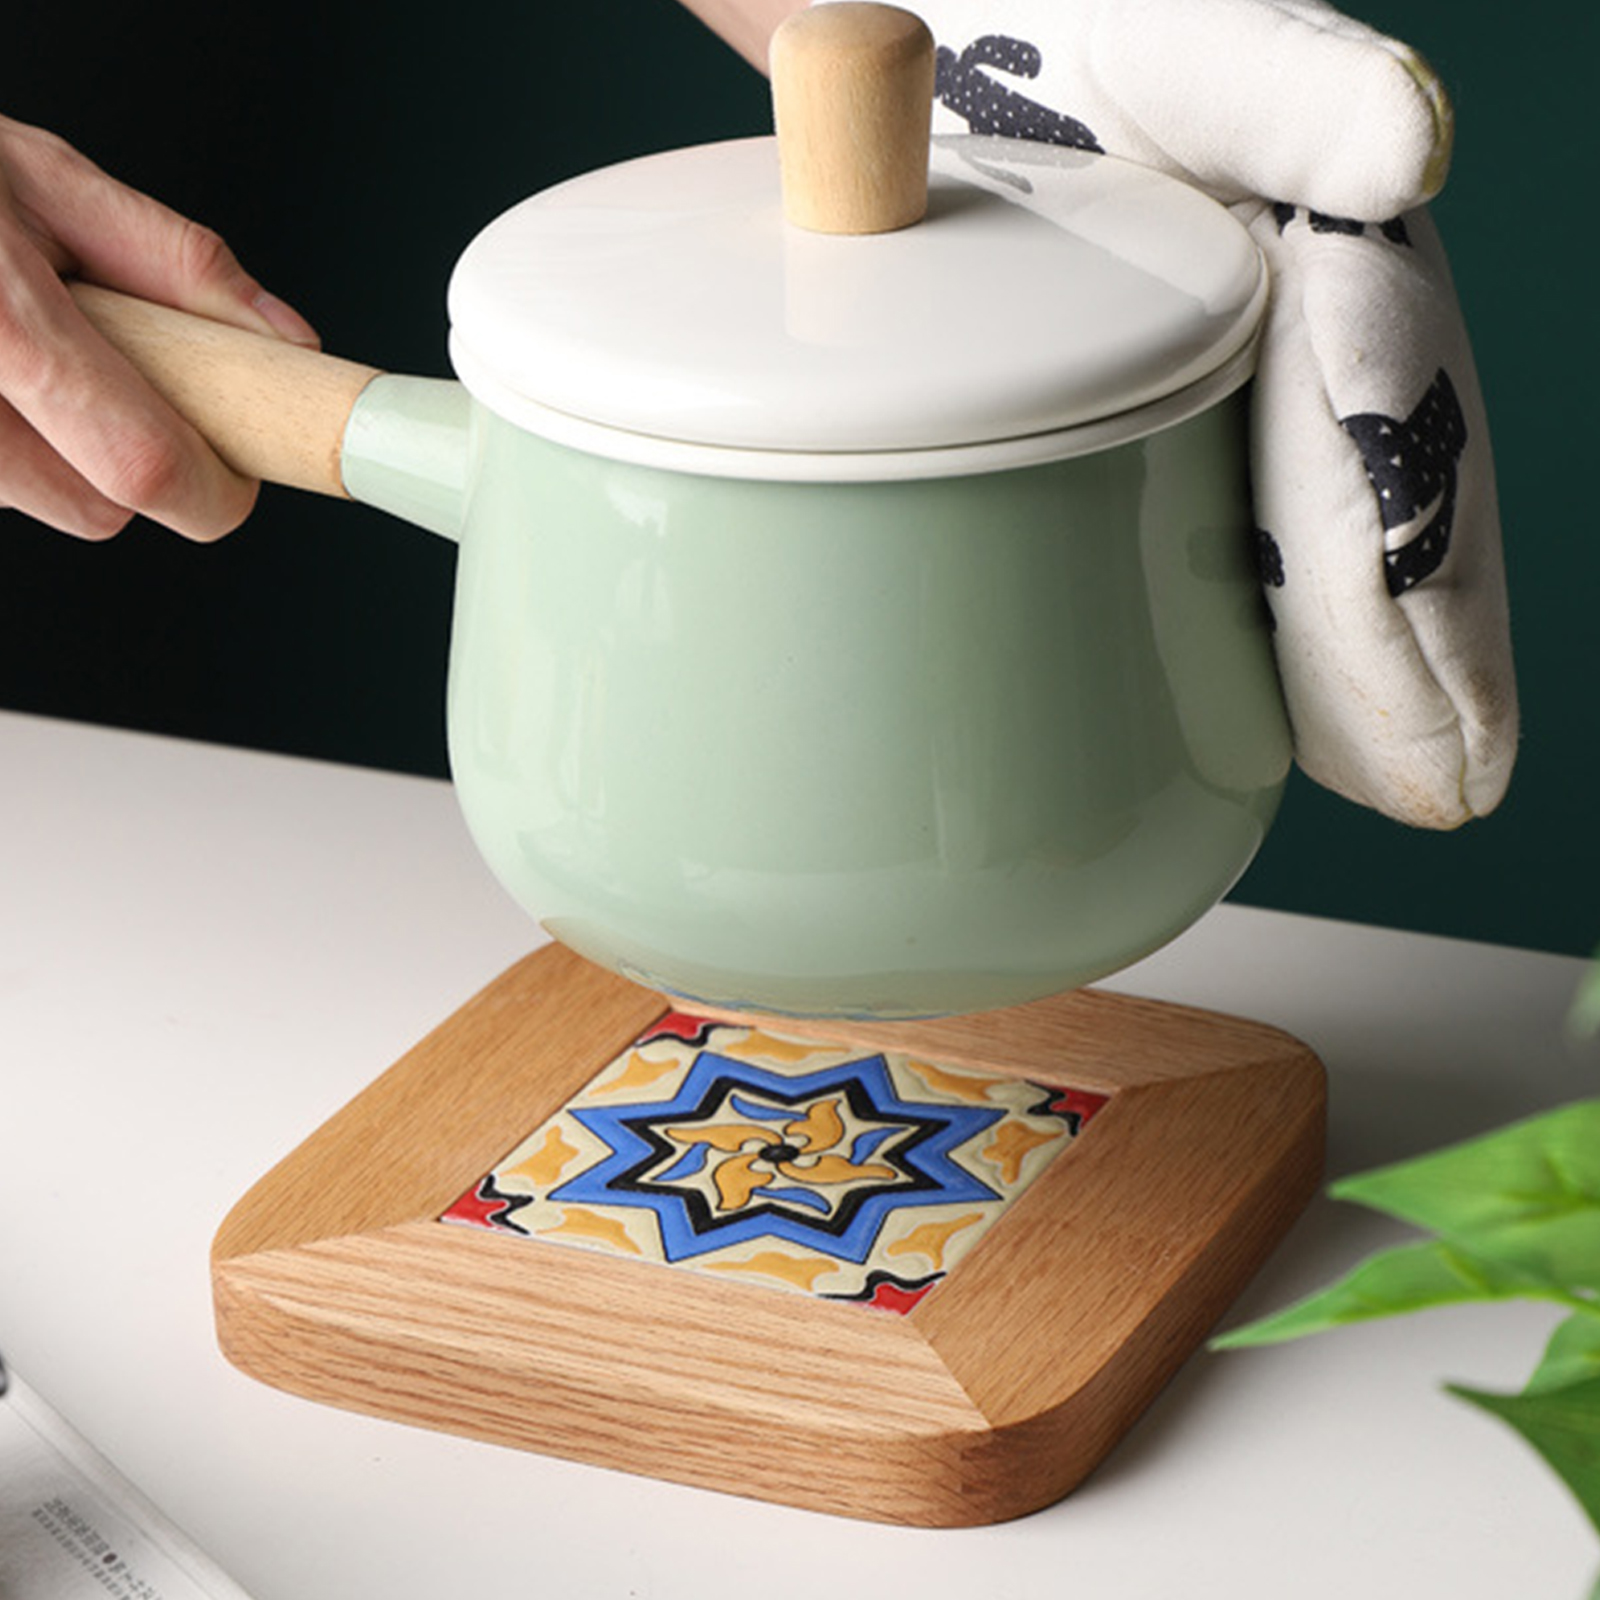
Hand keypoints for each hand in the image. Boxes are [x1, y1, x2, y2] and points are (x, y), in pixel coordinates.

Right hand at [0, 113, 318, 540]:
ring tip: (14, 351)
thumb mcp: (41, 180)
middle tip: (106, 376)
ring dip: (53, 448)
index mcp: (3, 325)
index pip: (144, 468)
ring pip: (33, 499)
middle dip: (127, 461)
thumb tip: (281, 340)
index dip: (211, 490)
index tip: (235, 476)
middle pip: (96, 509)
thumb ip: (173, 264)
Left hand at [885, 0, 1516, 827]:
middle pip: (1379, 513)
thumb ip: (1297, 87)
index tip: (1448, 721)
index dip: (1417, 592)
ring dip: (1360, 662)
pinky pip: (1223, 527)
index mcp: (1326, 267)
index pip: (1386, 452)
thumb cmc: (1070, 27)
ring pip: (1318, 536)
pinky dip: (1263, 623)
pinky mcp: (1151, 400)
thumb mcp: (1188, 48)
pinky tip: (1273, 710)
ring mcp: (1234, 380)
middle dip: (1417, 656)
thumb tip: (1413, 148)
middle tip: (1449, 784)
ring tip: (1405, 776)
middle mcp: (1302, 337)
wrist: (949, 39)